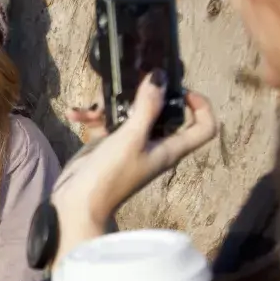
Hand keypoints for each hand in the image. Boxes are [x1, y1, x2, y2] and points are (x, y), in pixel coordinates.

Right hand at [51, 74, 216, 263]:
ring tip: (94, 105)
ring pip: (129, 113)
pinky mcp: (108, 144)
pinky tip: (75, 115)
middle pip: (163, 112)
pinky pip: (105, 122)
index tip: (181, 90)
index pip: (203, 127)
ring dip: (110, 104)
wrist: (76, 204)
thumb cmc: (111, 174)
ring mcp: (130, 144)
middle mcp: (154, 145)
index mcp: (170, 148)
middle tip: (132, 80)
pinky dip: (92, 117)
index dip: (201, 106)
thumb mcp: (131, 138)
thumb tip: (159, 77)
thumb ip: (147, 107)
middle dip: (146, 94)